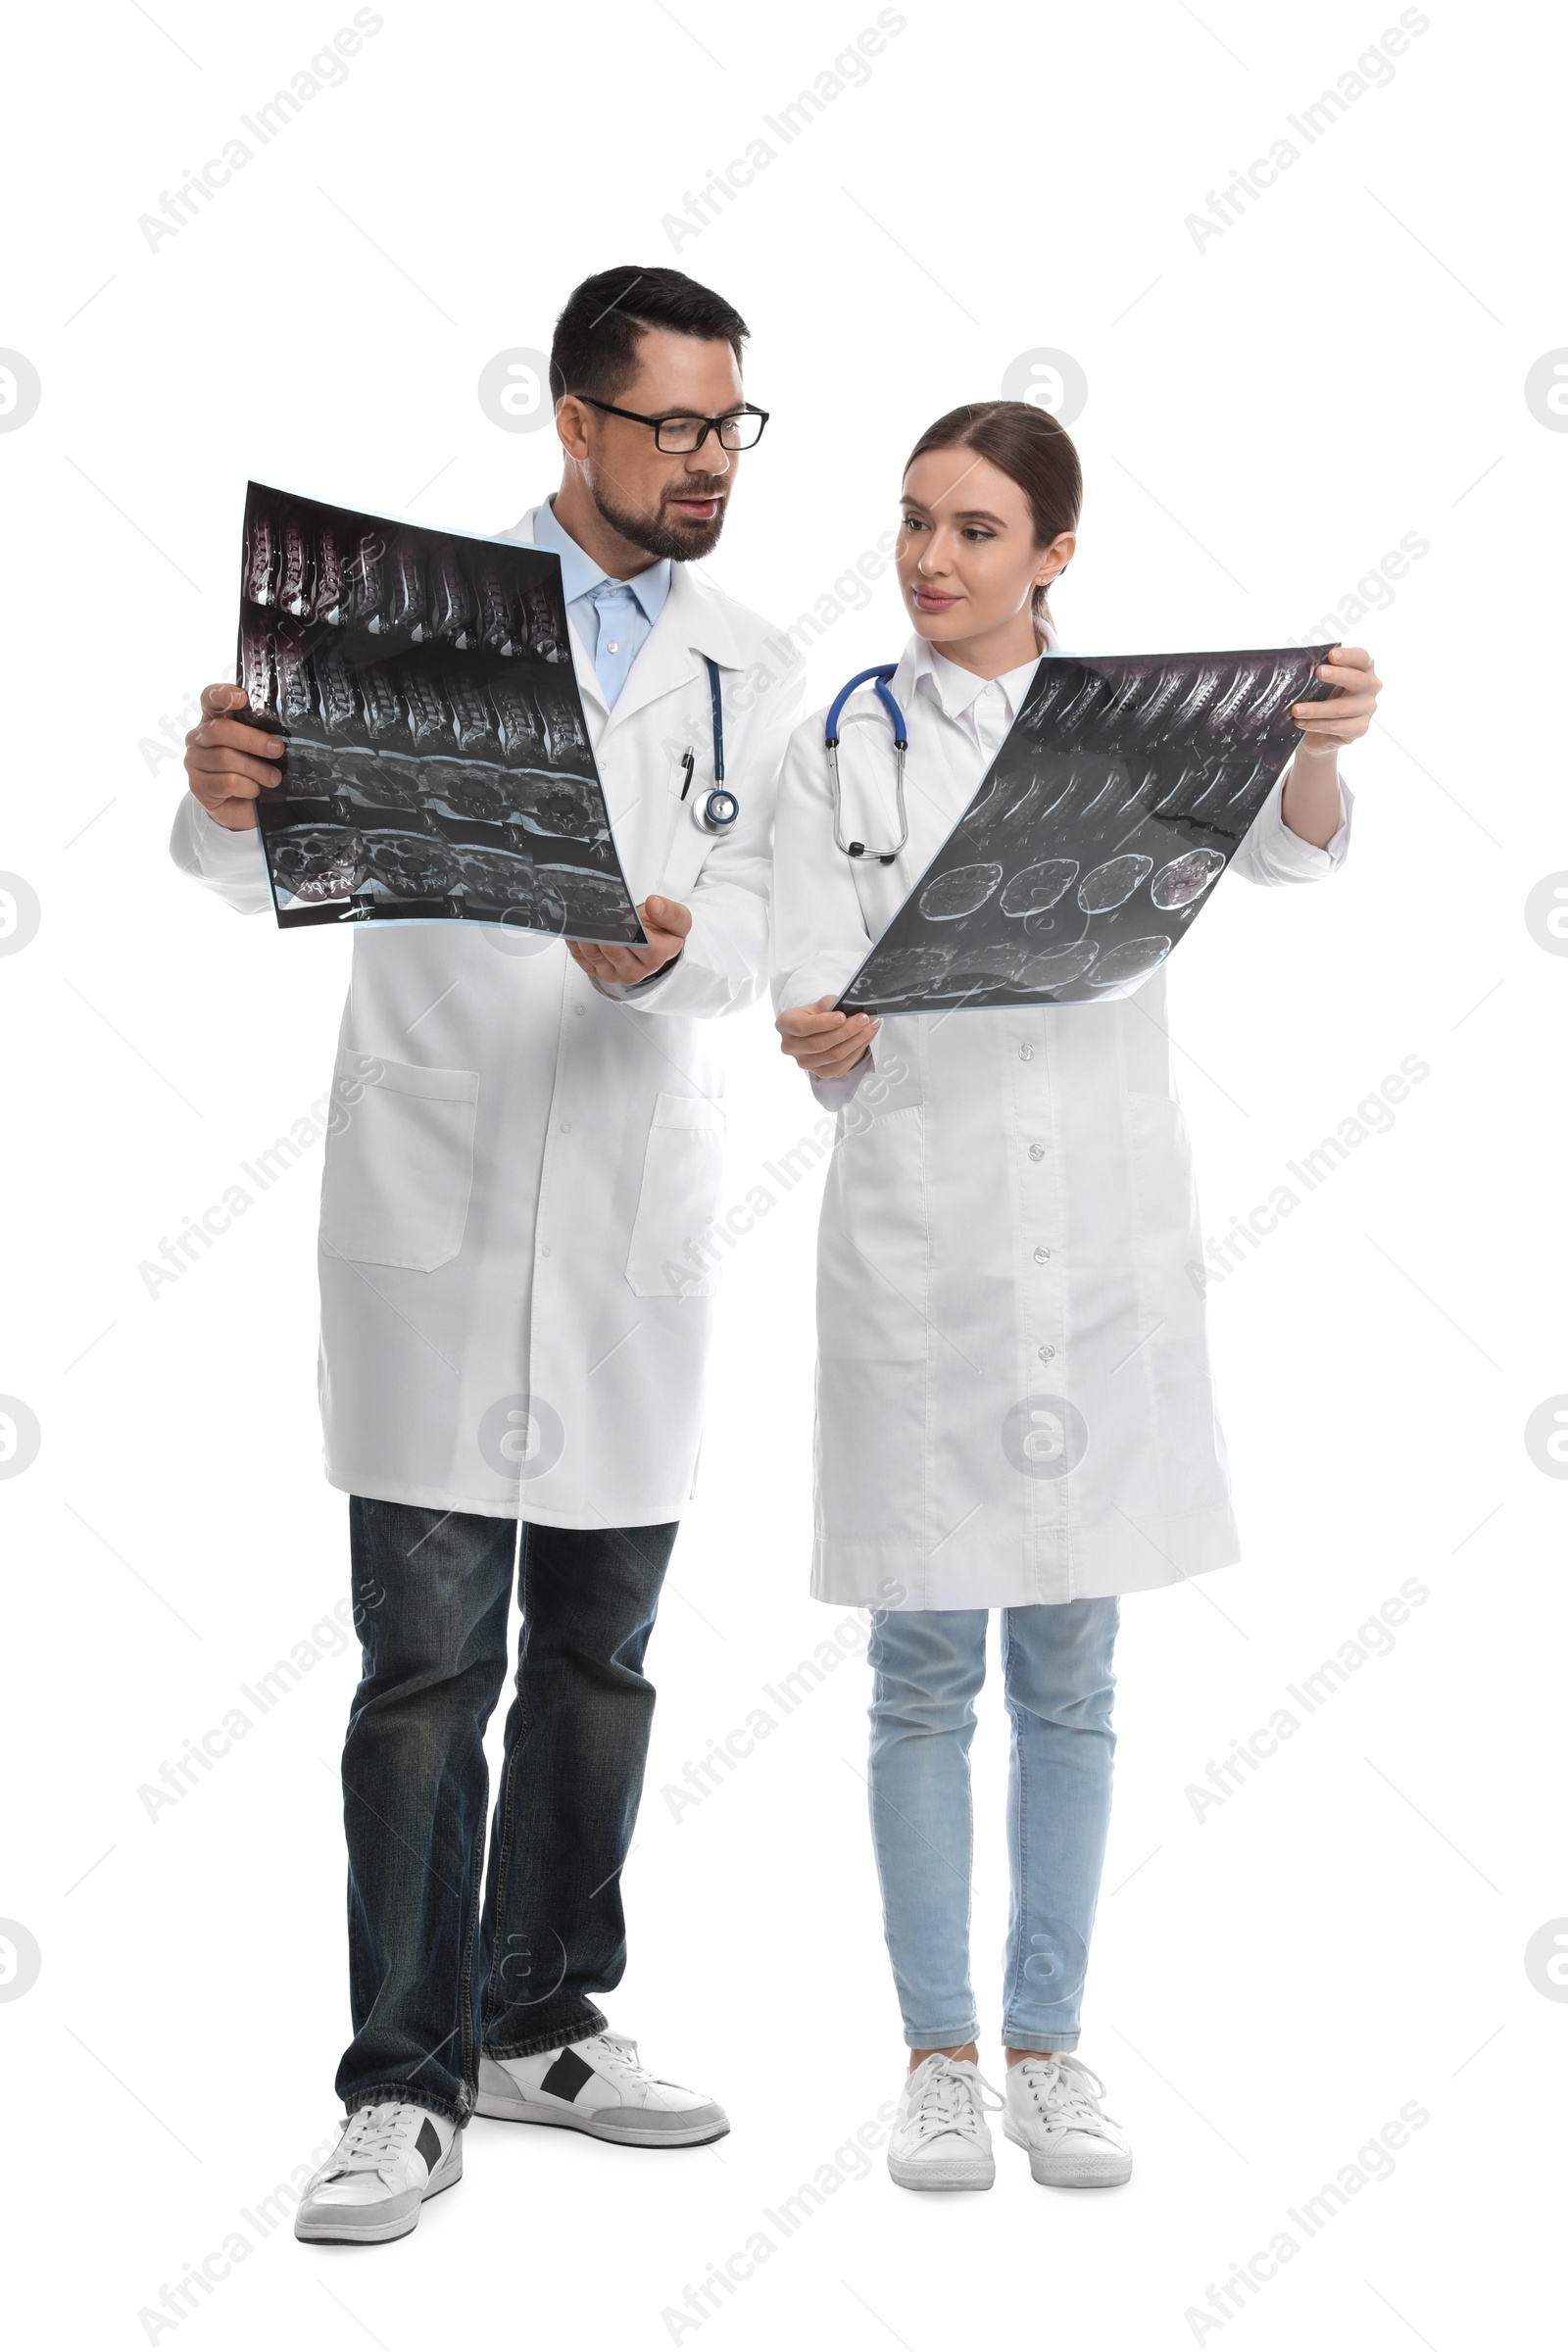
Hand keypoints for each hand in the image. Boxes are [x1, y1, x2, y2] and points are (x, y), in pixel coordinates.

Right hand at [184, 683, 284, 829]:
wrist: (242, 809)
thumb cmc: (253, 772)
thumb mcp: (259, 751)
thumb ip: (262, 736)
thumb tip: (282, 736)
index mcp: (214, 721)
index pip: (210, 698)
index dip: (223, 694)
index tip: (242, 698)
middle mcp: (199, 738)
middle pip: (220, 730)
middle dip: (253, 740)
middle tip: (277, 749)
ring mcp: (194, 761)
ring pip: (225, 758)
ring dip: (256, 769)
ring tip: (275, 778)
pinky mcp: (197, 785)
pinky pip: (226, 782)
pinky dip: (247, 786)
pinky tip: (255, 790)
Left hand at [567, 895, 691, 983]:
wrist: (655, 945)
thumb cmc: (664, 933)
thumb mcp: (679, 921)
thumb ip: (671, 912)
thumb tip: (654, 905)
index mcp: (655, 957)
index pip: (640, 944)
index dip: (627, 928)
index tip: (619, 913)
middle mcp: (634, 970)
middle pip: (612, 949)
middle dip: (601, 928)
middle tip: (592, 909)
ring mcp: (614, 973)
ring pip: (594, 953)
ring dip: (584, 934)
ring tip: (579, 915)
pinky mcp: (597, 971)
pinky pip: (581, 957)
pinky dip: (575, 942)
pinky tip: (572, 927)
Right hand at [777, 995, 880, 1079]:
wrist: (818, 1028)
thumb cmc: (818, 1013)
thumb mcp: (821, 1003)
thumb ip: (832, 1005)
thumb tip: (852, 1009)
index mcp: (785, 1024)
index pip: (802, 1027)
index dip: (823, 1023)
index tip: (843, 1016)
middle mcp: (790, 1046)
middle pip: (820, 1044)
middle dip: (847, 1031)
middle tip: (865, 1019)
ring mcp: (804, 1063)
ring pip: (833, 1056)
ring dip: (857, 1041)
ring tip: (872, 1026)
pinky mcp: (820, 1072)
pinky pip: (841, 1066)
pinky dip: (857, 1051)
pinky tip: (866, 1038)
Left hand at [1290, 645, 1380, 749]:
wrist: (1319, 730)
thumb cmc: (1321, 696)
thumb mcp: (1320, 681)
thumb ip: (1319, 671)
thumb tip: (1299, 665)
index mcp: (1364, 668)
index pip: (1361, 658)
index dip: (1348, 655)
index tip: (1332, 654)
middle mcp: (1370, 686)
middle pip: (1357, 680)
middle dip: (1337, 675)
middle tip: (1319, 672)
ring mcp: (1367, 708)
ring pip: (1342, 708)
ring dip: (1316, 709)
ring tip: (1296, 709)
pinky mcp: (1360, 728)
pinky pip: (1338, 726)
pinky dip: (1317, 725)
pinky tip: (1302, 723)